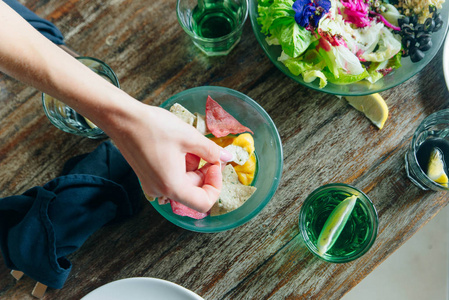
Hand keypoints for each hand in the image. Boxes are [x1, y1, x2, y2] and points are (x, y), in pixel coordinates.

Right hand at [104, 101, 231, 212]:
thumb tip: (227, 157)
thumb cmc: (153, 127)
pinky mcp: (148, 177)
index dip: (216, 185)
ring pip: (183, 184)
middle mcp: (161, 191)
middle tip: (207, 151)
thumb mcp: (189, 137)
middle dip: (205, 173)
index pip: (204, 203)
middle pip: (193, 192)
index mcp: (172, 187)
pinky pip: (171, 178)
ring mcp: (152, 185)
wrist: (122, 118)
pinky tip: (179, 147)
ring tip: (190, 145)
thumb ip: (212, 150)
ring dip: (192, 167)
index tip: (216, 164)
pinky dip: (180, 165)